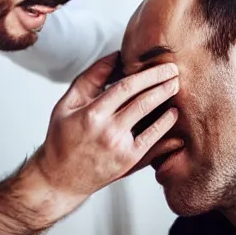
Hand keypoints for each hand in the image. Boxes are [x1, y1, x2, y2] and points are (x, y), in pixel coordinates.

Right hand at [36, 52, 178, 201]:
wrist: (60, 178)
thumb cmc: (62, 137)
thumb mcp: (67, 104)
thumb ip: (90, 78)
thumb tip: (115, 56)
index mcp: (91, 114)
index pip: (126, 87)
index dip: (147, 74)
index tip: (161, 65)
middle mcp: (108, 131)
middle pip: (142, 101)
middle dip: (162, 84)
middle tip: (175, 71)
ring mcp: (120, 149)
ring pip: (151, 120)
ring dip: (166, 102)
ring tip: (175, 88)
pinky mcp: (129, 163)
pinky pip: (153, 143)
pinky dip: (165, 128)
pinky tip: (173, 115)